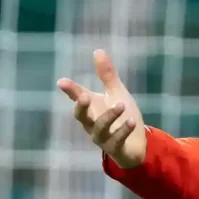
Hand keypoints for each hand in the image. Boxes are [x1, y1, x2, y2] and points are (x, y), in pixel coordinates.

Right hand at [57, 49, 147, 167]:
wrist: (136, 144)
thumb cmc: (122, 117)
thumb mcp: (116, 93)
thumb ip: (107, 75)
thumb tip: (97, 50)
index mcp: (92, 109)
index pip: (78, 98)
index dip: (70, 90)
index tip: (62, 82)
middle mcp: (93, 124)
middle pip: (81, 117)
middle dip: (81, 107)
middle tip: (84, 96)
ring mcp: (103, 138)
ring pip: (100, 129)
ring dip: (109, 116)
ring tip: (121, 104)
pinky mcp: (116, 148)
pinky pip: (117, 141)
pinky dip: (123, 131)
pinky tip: (131, 121)